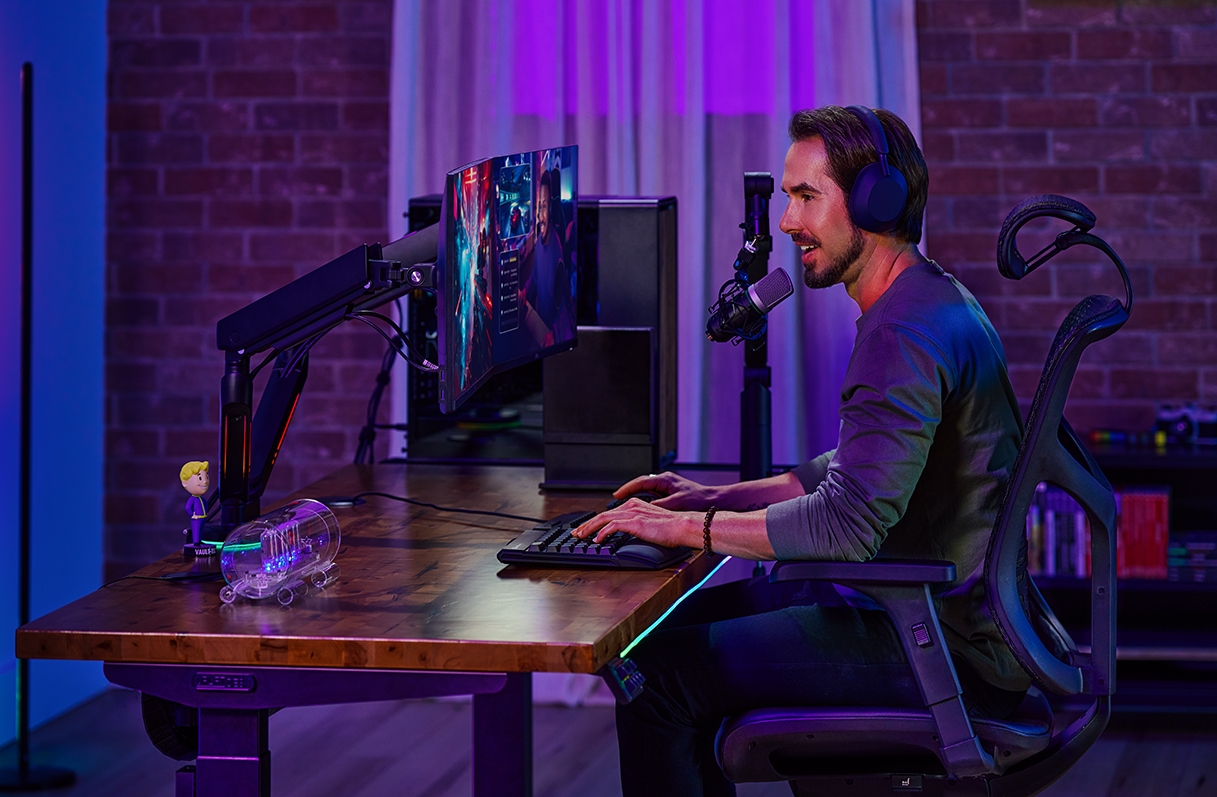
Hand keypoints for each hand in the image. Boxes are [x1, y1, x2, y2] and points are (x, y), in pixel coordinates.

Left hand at [571, 499, 695, 548]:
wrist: (683, 526)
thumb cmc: (672, 528)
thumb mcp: (651, 524)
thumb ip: (638, 526)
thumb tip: (628, 536)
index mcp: (635, 505)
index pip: (610, 512)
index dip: (595, 521)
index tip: (587, 529)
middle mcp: (632, 506)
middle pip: (602, 514)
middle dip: (587, 525)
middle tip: (577, 533)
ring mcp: (632, 513)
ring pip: (603, 519)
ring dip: (589, 529)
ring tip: (581, 537)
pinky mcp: (634, 522)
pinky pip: (612, 526)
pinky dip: (602, 533)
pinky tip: (597, 540)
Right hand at [614, 471, 719, 510]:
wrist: (714, 501)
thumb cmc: (699, 500)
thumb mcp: (677, 503)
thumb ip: (660, 505)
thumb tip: (644, 509)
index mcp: (665, 479)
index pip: (640, 482)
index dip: (626, 489)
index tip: (616, 495)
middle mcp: (665, 481)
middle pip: (641, 485)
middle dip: (628, 492)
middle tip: (616, 501)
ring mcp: (667, 487)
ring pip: (647, 491)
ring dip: (636, 497)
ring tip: (626, 506)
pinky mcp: (671, 495)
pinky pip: (653, 497)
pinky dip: (645, 502)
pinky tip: (642, 510)